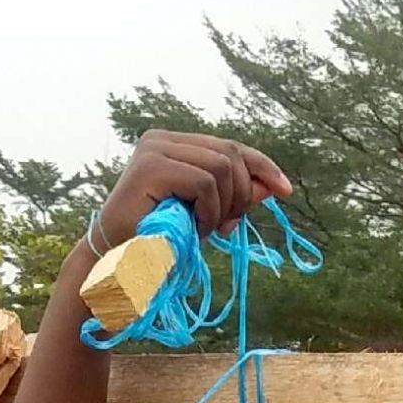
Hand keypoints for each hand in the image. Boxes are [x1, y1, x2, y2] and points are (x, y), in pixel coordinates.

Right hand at [91, 128, 289, 251]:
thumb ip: (234, 197)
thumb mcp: (205, 216)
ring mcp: (154, 149)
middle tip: (229, 226)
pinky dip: (209, 212)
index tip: (286, 190)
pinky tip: (194, 229)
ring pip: (220, 168)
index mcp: (174, 143)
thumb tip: (272, 186)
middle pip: (229, 153)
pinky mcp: (151, 166)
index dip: (262, 166)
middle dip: (241, 193)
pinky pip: (204, 183)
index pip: (229, 146)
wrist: (117, 264)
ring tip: (204, 230)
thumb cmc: (159, 241)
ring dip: (222, 208)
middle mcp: (162, 138)